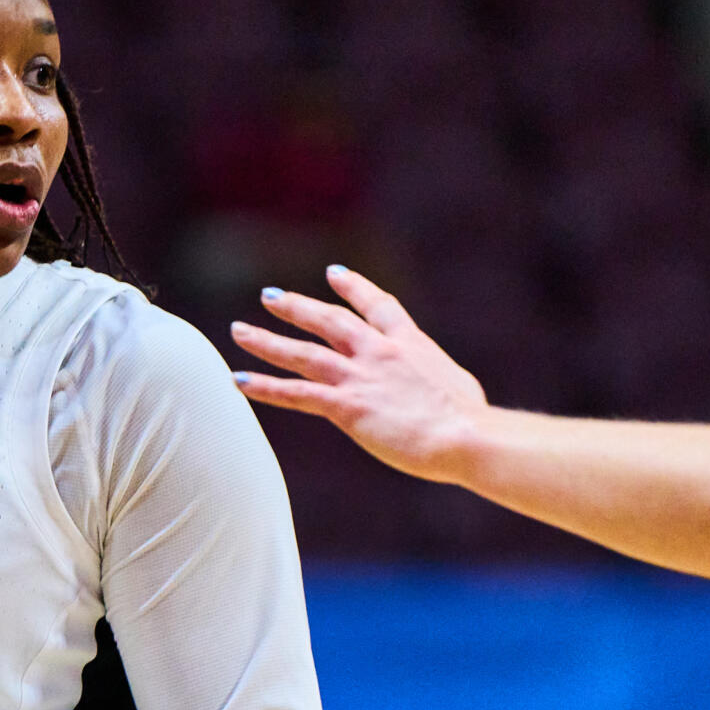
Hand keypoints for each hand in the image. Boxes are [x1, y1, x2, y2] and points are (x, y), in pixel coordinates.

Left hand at [229, 266, 489, 482]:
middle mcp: (380, 352)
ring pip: (303, 353)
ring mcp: (361, 377)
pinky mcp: (347, 406)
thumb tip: (447, 393)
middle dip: (298, 307)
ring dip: (267, 341)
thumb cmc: (471, 421)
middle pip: (330, 321)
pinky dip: (264, 386)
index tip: (334, 273)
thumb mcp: (457, 388)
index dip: (354, 288)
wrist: (467, 436)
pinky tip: (238, 380)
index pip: (378, 307)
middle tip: (270, 297)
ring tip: (239, 331)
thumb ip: (436, 382)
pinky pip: (296, 394)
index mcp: (410, 343)